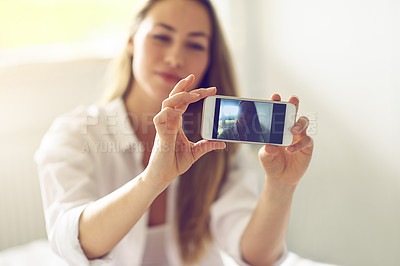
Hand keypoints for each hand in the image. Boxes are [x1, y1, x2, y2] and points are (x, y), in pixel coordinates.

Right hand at [144, 74, 225, 188]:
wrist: (163, 176)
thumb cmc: (174, 163)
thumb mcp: (195, 152)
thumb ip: (207, 146)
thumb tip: (222, 143)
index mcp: (176, 123)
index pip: (184, 101)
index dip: (195, 92)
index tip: (212, 90)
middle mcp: (169, 121)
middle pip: (174, 97)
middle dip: (186, 86)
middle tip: (204, 85)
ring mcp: (164, 127)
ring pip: (167, 103)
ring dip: (180, 96)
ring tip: (196, 95)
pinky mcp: (160, 136)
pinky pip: (159, 118)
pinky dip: (168, 112)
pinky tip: (179, 111)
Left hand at [258, 94, 313, 185]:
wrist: (280, 177)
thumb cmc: (271, 162)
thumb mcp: (265, 156)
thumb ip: (267, 151)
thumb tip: (270, 146)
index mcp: (277, 127)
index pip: (278, 112)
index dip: (277, 103)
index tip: (275, 96)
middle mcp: (289, 128)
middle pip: (294, 112)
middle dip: (294, 105)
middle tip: (292, 101)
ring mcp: (299, 136)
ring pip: (303, 123)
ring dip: (299, 124)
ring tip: (292, 130)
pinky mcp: (307, 146)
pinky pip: (306, 141)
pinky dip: (298, 144)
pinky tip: (290, 149)